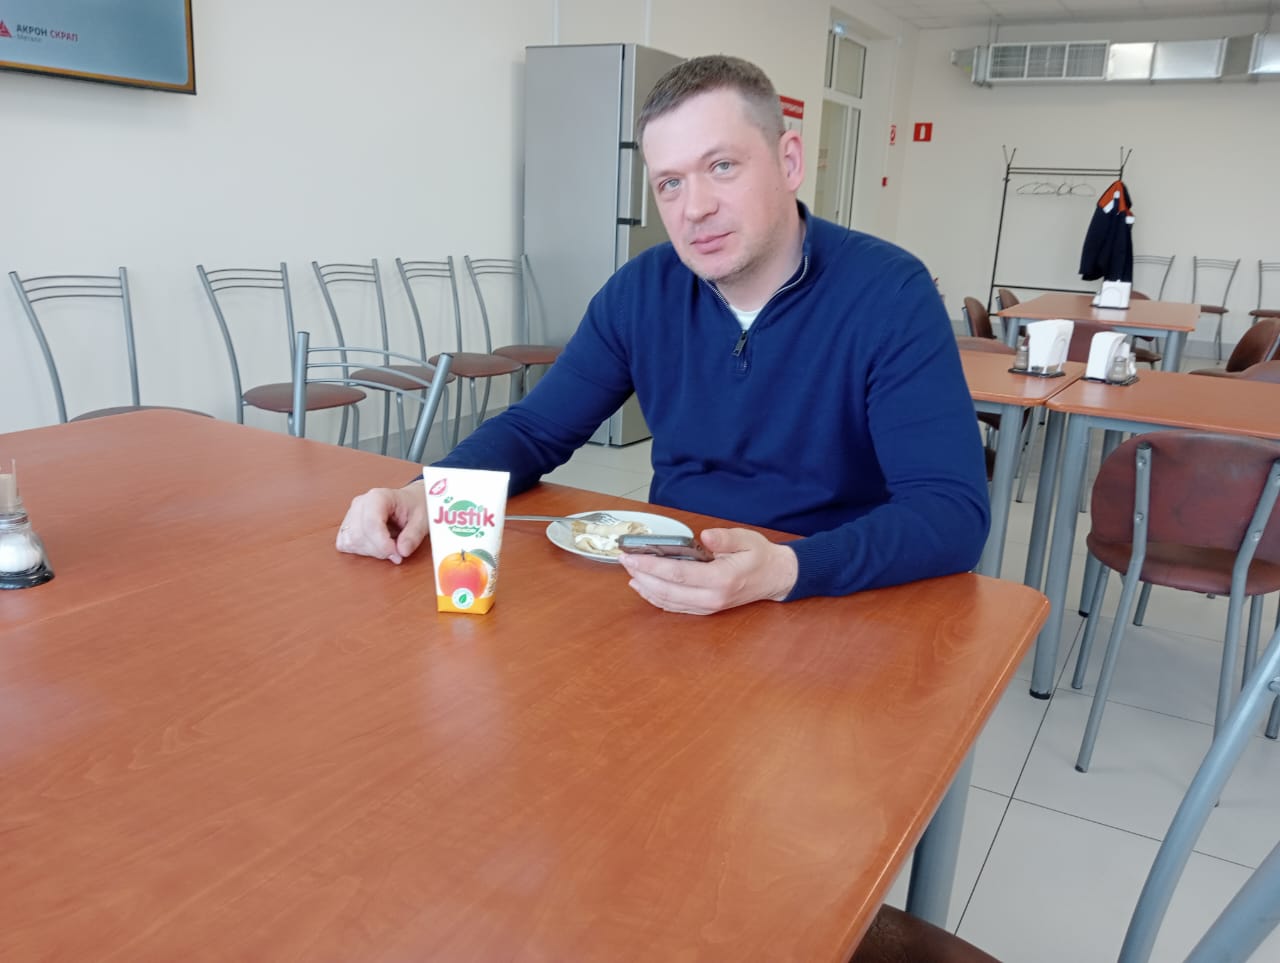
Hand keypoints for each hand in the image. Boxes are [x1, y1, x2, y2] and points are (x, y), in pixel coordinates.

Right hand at [336, 480, 427, 563]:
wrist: (410, 502)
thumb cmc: (415, 507)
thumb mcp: (422, 520)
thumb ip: (413, 536)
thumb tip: (402, 551)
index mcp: (379, 497)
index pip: (371, 523)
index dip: (382, 544)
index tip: (397, 554)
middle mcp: (361, 503)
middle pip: (359, 534)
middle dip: (379, 550)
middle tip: (397, 553)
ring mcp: (351, 513)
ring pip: (350, 541)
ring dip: (370, 552)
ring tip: (388, 547)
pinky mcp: (348, 525)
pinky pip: (344, 543)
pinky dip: (360, 551)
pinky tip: (375, 547)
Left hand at [617, 527, 797, 614]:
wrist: (775, 578)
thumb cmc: (760, 556)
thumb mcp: (747, 539)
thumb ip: (725, 538)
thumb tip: (704, 536)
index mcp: (721, 579)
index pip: (678, 574)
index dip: (651, 566)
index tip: (632, 556)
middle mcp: (712, 598)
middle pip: (667, 590)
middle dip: (642, 575)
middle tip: (625, 560)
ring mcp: (708, 607)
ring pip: (667, 602)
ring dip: (645, 587)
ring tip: (630, 571)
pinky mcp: (705, 609)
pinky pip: (674, 607)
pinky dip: (655, 597)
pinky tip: (643, 586)